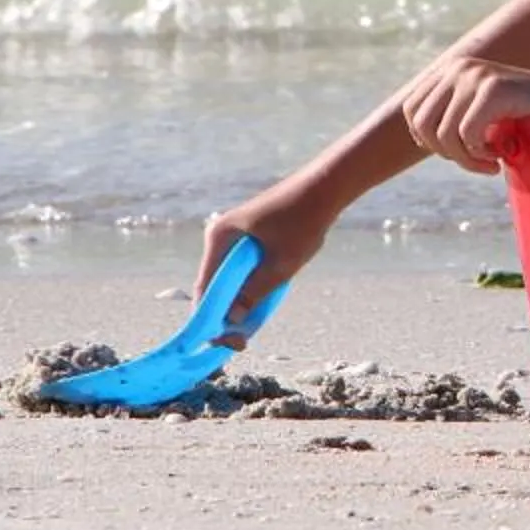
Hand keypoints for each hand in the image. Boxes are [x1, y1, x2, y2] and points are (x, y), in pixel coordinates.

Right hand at [196, 194, 326, 349]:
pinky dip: (249, 287)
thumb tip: (230, 320)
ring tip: (252, 325)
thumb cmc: (304, 222)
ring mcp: (232, 236)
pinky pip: (240, 269)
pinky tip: (263, 299)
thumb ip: (255, 293)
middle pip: (214, 285)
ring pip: (228, 279)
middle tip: (243, 340)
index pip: (205, 287)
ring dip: (239, 302)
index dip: (210, 318)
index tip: (225, 341)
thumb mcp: (282, 265)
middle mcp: (219, 236)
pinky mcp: (246, 237)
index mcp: (220, 237)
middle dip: (225, 314)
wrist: (325, 187)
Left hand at [398, 52, 529, 172]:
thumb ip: (454, 112)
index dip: (427, 139)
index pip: (412, 110)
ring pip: (444, 135)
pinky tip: (501, 155)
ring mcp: (474, 76)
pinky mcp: (492, 89)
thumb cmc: (529, 113)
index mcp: (452, 68)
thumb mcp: (483, 107)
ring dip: (465, 159)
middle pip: (423, 124)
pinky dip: (480, 155)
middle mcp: (458, 67)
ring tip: (491, 161)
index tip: (458, 152)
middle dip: (446, 152)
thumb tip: (418, 137)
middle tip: (475, 161)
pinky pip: (467, 136)